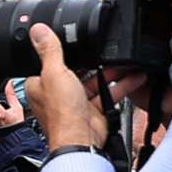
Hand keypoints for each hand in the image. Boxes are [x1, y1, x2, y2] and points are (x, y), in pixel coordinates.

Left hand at [26, 23, 145, 152]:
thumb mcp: (54, 73)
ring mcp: (76, 103)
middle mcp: (57, 94)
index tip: (78, 40)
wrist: (81, 141)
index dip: (64, 52)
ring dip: (112, 72)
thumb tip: (38, 30)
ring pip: (95, 81)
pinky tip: (134, 77)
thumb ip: (49, 50)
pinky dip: (121, 86)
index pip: (50, 62)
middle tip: (107, 49)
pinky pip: (107, 94)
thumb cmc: (62, 114)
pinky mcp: (92, 111)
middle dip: (94, 61)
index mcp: (41, 84)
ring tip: (127, 62)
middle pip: (77, 70)